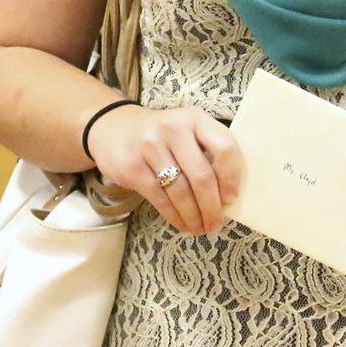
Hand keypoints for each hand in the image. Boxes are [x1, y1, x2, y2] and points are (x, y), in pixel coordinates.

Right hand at [86, 105, 240, 235]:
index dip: (231, 176)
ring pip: (180, 191)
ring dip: (194, 216)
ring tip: (201, 228)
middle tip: (217, 224)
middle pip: (201, 175)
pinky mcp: (132, 166)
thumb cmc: (163, 135)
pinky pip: (160, 198)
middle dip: (212, 206)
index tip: (231, 198)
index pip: (224, 146)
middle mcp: (174, 128)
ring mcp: (150, 146)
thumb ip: (207, 151)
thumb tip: (227, 196)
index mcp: (195, 118)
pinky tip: (182, 224)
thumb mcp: (187, 130)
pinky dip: (174, 216)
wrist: (114, 128)